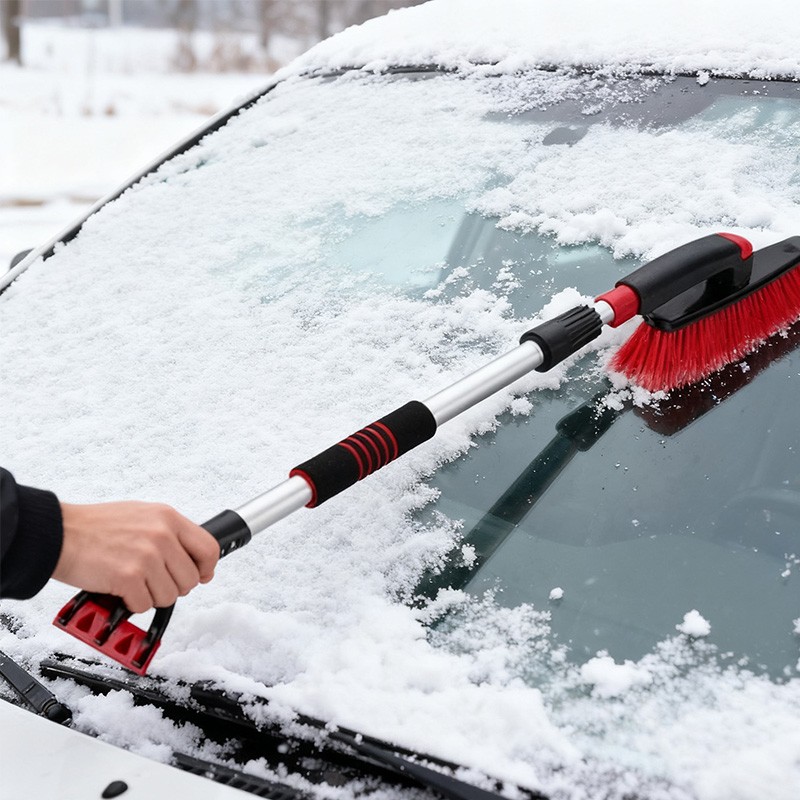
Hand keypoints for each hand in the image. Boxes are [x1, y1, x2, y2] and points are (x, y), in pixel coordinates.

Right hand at [53, 501, 219, 612]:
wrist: (59, 533)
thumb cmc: (95, 526)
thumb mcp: (142, 515)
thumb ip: (169, 533)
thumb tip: (191, 556)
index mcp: (168, 518)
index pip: (209, 548)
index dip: (206, 568)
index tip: (201, 575)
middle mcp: (162, 535)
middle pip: (190, 579)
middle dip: (173, 586)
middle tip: (153, 581)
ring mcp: (147, 556)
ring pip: (170, 596)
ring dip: (151, 596)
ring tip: (134, 582)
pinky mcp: (129, 577)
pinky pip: (145, 605)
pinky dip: (132, 603)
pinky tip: (120, 588)